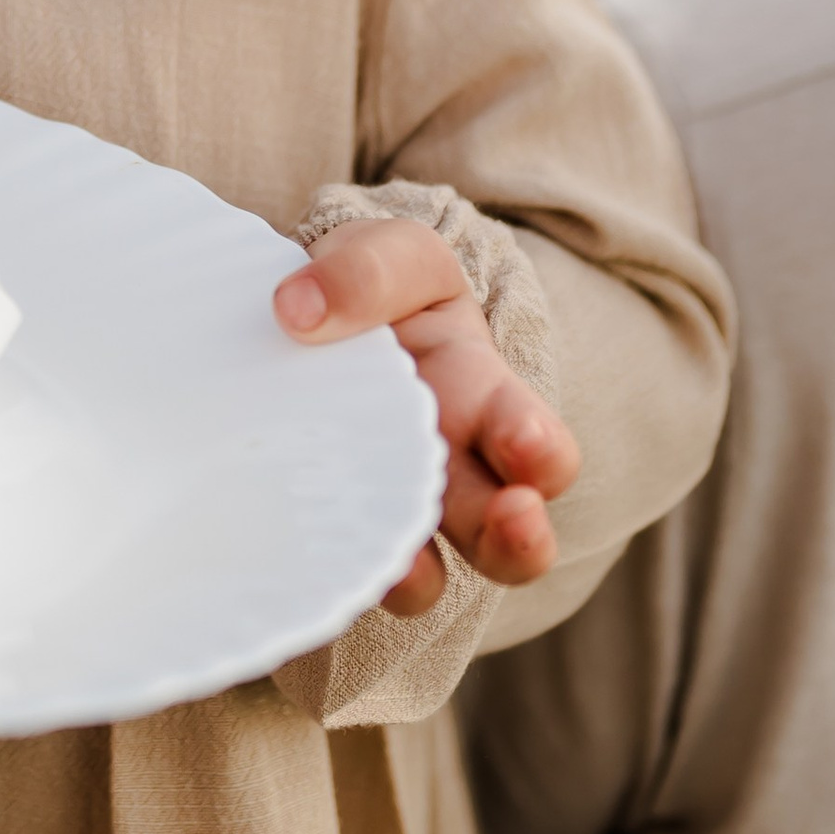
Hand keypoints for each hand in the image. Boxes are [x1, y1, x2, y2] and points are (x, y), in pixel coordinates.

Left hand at [273, 220, 578, 615]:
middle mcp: (449, 471)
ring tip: (401, 569)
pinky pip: (336, 571)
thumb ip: (369, 270)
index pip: (538, 448)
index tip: (524, 444)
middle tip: (512, 518)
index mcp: (482, 402)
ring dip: (420, 578)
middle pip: (506, 536)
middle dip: (519, 539)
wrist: (294, 313)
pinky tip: (313, 565)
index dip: (541, 455)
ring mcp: (383, 505)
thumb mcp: (391, 255)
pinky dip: (330, 575)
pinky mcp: (322, 529)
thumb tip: (299, 310)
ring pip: (425, 575)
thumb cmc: (365, 284)